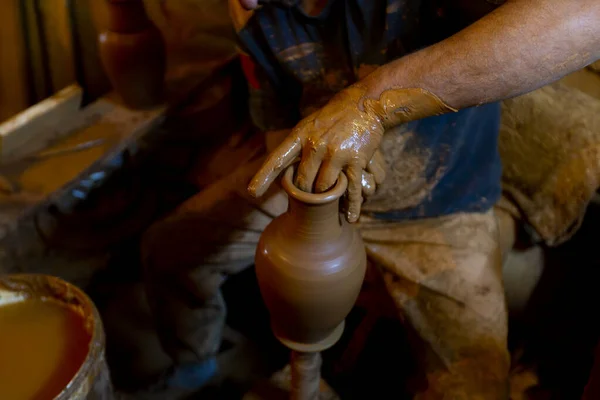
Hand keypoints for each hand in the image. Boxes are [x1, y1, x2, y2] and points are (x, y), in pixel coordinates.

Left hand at [248, 84, 453, 221]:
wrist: (363, 104)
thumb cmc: (331, 119)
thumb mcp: (308, 126)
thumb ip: (296, 147)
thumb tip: (281, 172)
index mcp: (300, 136)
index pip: (277, 159)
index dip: (264, 177)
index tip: (253, 192)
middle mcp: (315, 145)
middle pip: (303, 182)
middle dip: (305, 194)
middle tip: (308, 198)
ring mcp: (336, 153)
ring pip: (324, 188)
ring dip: (326, 198)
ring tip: (328, 203)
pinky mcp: (355, 160)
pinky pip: (351, 190)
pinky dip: (351, 206)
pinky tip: (350, 218)